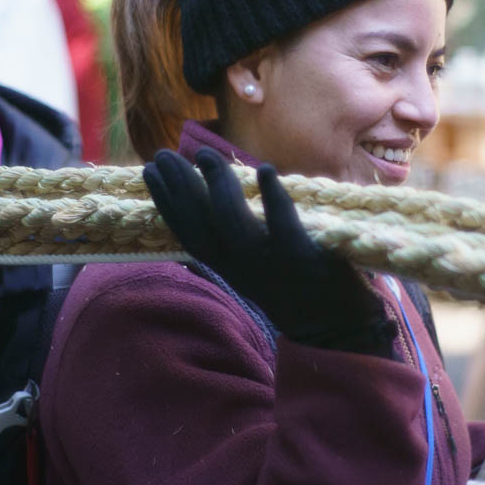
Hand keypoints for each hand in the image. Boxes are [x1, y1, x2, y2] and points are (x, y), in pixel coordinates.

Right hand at [143, 148, 393, 354]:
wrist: (336, 330)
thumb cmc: (294, 289)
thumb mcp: (252, 269)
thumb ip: (234, 239)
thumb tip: (215, 197)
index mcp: (228, 267)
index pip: (188, 232)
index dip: (166, 203)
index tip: (148, 172)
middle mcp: (242, 266)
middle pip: (202, 224)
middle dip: (180, 187)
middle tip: (163, 154)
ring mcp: (271, 262)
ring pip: (234, 223)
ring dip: (218, 185)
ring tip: (206, 155)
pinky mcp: (303, 258)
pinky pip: (284, 225)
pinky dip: (273, 197)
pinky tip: (264, 168)